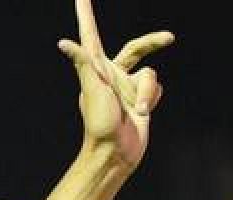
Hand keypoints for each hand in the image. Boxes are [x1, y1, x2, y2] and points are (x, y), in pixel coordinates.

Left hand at [58, 0, 173, 169]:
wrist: (116, 152)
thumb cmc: (100, 123)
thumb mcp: (91, 90)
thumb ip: (83, 63)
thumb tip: (63, 43)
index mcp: (96, 68)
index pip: (90, 34)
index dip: (86, 14)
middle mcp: (112, 74)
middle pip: (137, 48)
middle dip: (153, 42)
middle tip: (169, 37)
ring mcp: (127, 87)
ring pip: (151, 74)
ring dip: (147, 94)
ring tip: (137, 112)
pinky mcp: (141, 99)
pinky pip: (157, 89)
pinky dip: (152, 100)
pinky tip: (142, 114)